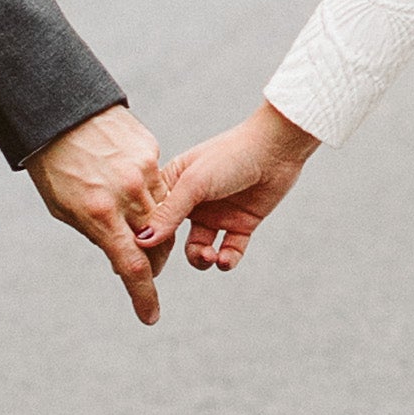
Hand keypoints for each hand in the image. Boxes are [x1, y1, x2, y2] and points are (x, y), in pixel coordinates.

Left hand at [27, 104, 169, 325]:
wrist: (60, 112)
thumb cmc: (54, 166)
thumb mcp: (64, 208)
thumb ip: (96, 233)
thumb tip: (121, 255)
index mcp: (99, 214)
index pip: (131, 266)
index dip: (143, 295)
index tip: (150, 316)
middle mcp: (126, 193)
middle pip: (157, 244)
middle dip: (153, 262)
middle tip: (144, 266)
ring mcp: (142, 170)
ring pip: (164, 214)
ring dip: (156, 228)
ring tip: (136, 224)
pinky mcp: (150, 151)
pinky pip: (159, 183)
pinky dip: (150, 194)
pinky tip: (130, 184)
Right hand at [150, 102, 317, 274]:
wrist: (276, 149)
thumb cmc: (230, 155)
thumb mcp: (194, 183)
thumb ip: (169, 213)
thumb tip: (143, 240)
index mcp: (174, 185)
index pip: (151, 216)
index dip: (145, 236)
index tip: (137, 255)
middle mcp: (193, 202)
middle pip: (173, 237)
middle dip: (171, 254)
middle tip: (169, 265)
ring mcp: (217, 214)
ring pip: (199, 248)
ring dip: (201, 258)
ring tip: (208, 256)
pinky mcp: (241, 224)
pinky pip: (229, 251)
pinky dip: (226, 260)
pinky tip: (224, 259)